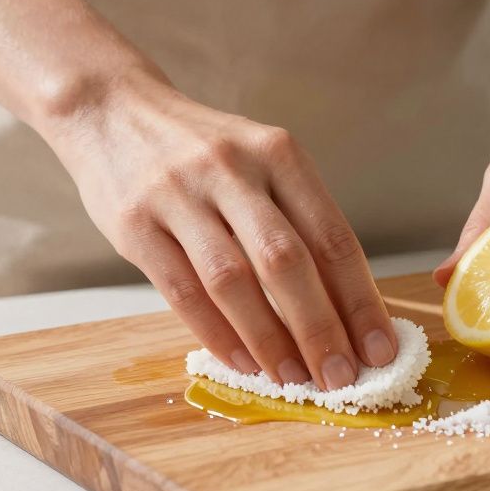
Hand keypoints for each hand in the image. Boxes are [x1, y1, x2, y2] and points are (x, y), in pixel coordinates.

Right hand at [54, 73, 396, 389]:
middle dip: (321, 329)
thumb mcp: (259, 160)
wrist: (110, 110)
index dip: (360, 300)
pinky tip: (242, 363)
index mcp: (277, 153)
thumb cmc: (200, 149)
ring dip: (269, 340)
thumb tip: (344, 307)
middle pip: (287, 262)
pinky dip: (217, 335)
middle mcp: (232, 169)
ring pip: (233, 282)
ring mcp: (179, 195)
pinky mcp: (135, 224)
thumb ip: (297, 219)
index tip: (379, 349)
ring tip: (295, 380)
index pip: (332, 236)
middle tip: (342, 378)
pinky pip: (183, 292)